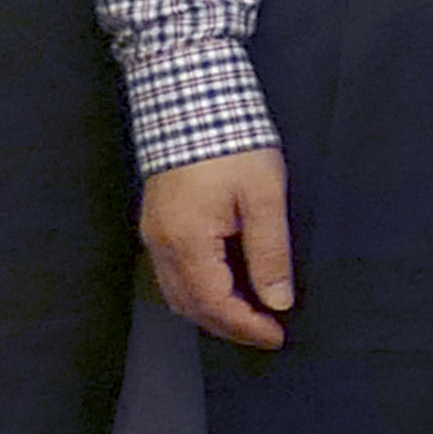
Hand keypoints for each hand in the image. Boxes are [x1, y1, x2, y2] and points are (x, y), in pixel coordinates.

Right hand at [142, 150, 296, 348]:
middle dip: (229, 327)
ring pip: (177, 295)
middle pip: (192, 307)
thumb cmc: (230, 141)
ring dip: (212, 313)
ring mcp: (154, 234)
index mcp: (187, 241)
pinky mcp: (156, 222)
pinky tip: (223, 287)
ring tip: (248, 316)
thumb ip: (270, 252)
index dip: (247, 327)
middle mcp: (162, 245)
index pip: (216, 305)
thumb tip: (278, 299)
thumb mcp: (264, 196)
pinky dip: (197, 292)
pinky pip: (172, 274)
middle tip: (266, 332)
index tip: (276, 335)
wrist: (189, 98)